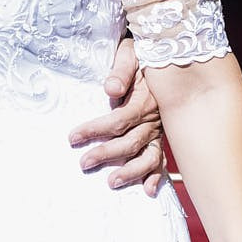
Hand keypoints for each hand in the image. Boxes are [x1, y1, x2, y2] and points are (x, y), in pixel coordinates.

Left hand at [66, 36, 165, 194]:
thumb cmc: (143, 52)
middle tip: (83, 163)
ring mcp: (160, 129)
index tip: (73, 136)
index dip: (95, 129)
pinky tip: (149, 190)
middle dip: (107, 154)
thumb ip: (121, 70)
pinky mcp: (162, 134)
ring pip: (149, 155)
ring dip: (132, 171)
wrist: (168, 51)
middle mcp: (155, 118)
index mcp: (147, 99)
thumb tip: (110, 90)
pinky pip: (162, 157)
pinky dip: (157, 175)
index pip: (119, 120)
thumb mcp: (131, 53)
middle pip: (131, 142)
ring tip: (112, 182)